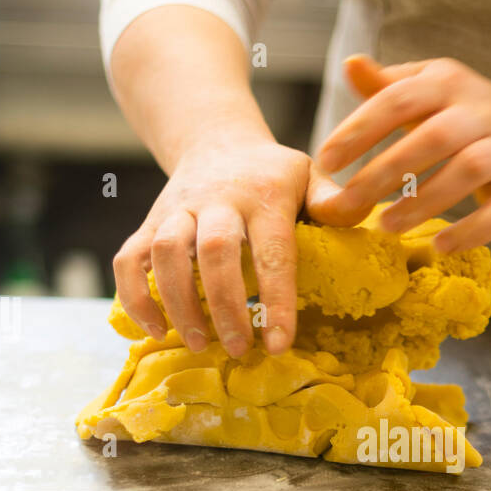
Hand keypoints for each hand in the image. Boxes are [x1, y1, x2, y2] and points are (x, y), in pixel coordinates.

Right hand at [112, 127, 310, 356]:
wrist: (216, 140)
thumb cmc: (270, 174)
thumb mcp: (307, 174)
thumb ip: (333, 199)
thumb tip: (362, 214)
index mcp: (264, 195)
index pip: (272, 251)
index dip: (275, 300)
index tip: (278, 344)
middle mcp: (216, 200)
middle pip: (215, 252)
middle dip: (225, 306)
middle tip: (237, 349)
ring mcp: (177, 209)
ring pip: (167, 253)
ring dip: (179, 304)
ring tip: (198, 343)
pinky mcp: (149, 221)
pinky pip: (129, 258)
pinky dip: (135, 296)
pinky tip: (155, 329)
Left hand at [314, 55, 490, 248]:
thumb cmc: (459, 113)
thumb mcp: (425, 90)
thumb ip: (386, 86)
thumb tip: (350, 64)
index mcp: (447, 81)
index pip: (398, 100)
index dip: (360, 130)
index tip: (326, 161)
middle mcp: (481, 110)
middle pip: (434, 137)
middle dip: (386, 172)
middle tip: (348, 202)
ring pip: (469, 171)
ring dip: (425, 202)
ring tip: (386, 225)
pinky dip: (473, 231)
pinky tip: (440, 247)